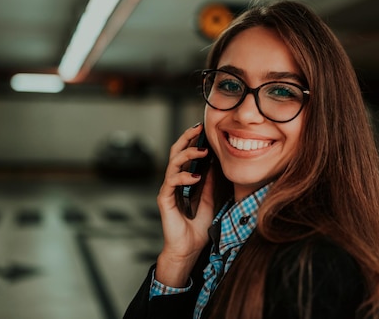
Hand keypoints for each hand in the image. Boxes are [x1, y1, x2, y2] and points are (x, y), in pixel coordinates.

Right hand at [154, 123, 214, 286]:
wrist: (188, 250)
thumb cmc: (196, 229)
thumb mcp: (209, 201)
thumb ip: (208, 183)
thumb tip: (214, 164)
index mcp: (183, 181)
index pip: (185, 155)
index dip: (193, 141)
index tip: (204, 130)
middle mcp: (173, 183)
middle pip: (176, 153)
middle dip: (186, 138)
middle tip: (199, 128)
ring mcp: (167, 190)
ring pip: (173, 163)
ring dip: (188, 154)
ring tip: (203, 151)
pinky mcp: (164, 200)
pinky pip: (171, 183)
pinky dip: (184, 177)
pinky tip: (196, 176)